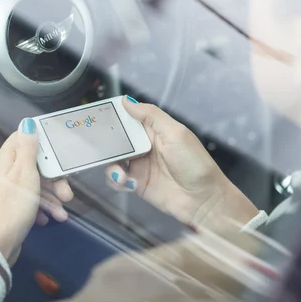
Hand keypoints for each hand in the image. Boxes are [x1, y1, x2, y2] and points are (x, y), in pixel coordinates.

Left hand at [0, 119, 73, 263]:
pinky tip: (51, 218)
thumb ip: (27, 148)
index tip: (58, 147)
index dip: (40, 141)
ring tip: (62, 212)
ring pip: (35, 185)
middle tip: (67, 193)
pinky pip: (31, 201)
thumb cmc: (12, 207)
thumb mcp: (24, 174)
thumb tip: (27, 122)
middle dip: (53, 178)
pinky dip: (43, 208)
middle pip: (33, 165)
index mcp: (5, 161)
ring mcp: (8, 192)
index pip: (21, 139)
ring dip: (51, 197)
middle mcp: (5, 173)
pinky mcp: (12, 208)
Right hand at [105, 97, 257, 229]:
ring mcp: (138, 166)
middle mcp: (143, 146)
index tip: (97, 115)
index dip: (113, 116)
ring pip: (112, 160)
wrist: (203, 200)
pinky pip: (116, 179)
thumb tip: (126, 101)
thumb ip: (151, 116)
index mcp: (154, 130)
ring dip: (111, 166)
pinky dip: (116, 181)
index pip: (129, 119)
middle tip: (98, 147)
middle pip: (116, 139)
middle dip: (105, 143)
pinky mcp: (135, 184)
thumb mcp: (176, 134)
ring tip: (121, 173)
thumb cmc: (195, 164)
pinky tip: (128, 183)